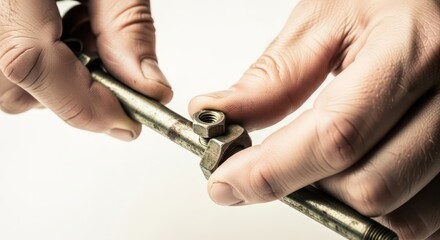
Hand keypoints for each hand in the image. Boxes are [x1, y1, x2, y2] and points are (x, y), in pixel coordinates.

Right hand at [0, 0, 171, 140]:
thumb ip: (128, 29)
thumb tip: (150, 88)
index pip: (31, 65)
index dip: (84, 107)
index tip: (127, 124)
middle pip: (16, 89)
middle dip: (74, 92)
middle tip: (106, 62)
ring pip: (8, 87)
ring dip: (57, 78)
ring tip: (78, 29)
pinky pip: (3, 67)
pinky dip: (40, 64)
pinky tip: (56, 27)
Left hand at [189, 0, 439, 238]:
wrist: (432, 6)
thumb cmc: (389, 0)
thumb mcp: (327, 19)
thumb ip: (275, 76)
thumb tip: (223, 113)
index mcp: (414, 51)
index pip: (335, 135)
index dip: (273, 170)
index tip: (230, 182)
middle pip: (367, 186)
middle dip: (306, 187)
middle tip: (271, 170)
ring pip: (398, 214)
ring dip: (342, 202)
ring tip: (320, 165)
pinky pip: (425, 216)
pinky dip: (381, 210)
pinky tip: (356, 175)